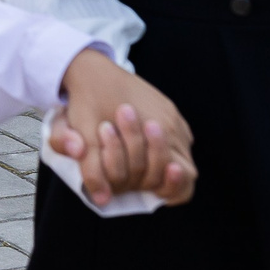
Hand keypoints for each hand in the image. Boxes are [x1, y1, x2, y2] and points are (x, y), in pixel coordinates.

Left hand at [55, 49, 195, 206]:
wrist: (91, 68)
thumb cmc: (87, 102)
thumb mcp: (85, 137)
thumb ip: (93, 170)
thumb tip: (103, 201)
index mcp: (159, 130)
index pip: (184, 176)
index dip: (172, 190)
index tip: (152, 192)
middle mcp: (172, 124)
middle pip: (184, 167)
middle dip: (161, 176)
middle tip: (138, 175)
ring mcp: (173, 115)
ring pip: (181, 152)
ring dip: (162, 162)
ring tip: (138, 161)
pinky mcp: (168, 108)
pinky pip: (176, 137)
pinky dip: (163, 148)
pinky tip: (142, 147)